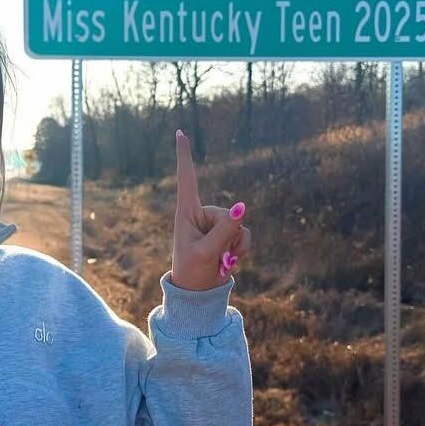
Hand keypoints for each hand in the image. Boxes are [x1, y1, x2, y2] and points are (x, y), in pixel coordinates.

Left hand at [170, 129, 251, 290]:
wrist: (198, 293)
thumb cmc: (192, 272)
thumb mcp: (206, 253)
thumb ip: (225, 230)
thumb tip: (242, 207)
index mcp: (186, 213)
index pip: (187, 179)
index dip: (184, 156)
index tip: (179, 132)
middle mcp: (202, 215)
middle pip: (227, 214)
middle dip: (226, 237)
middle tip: (213, 257)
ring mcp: (216, 225)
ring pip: (240, 225)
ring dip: (234, 247)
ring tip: (218, 261)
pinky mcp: (228, 235)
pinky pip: (245, 235)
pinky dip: (241, 250)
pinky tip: (228, 262)